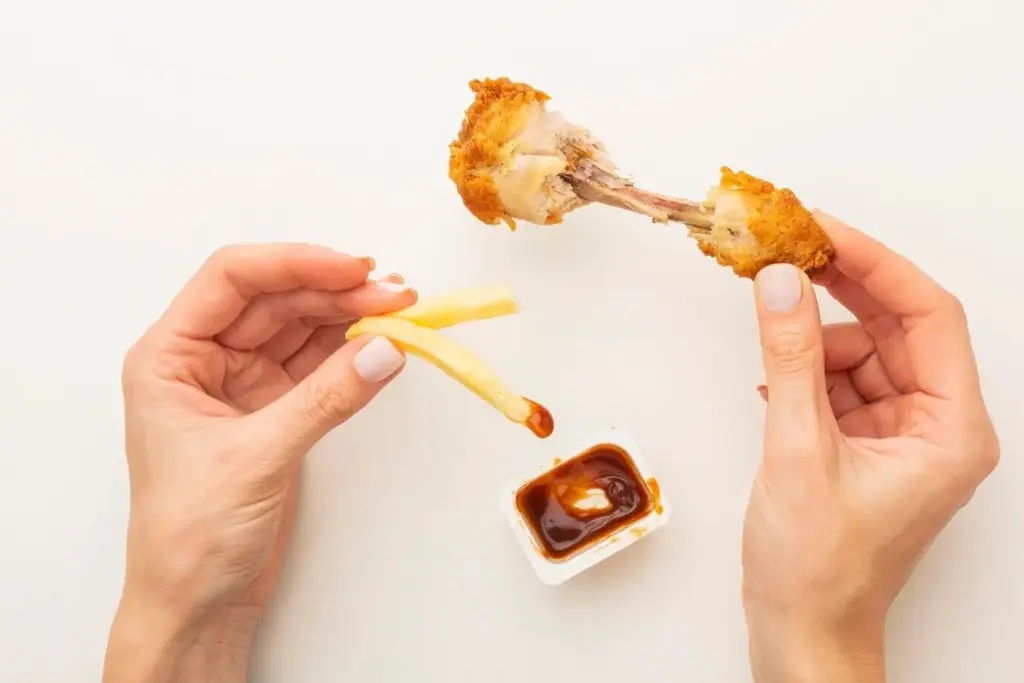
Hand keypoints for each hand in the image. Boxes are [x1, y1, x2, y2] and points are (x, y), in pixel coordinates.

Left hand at [103, 244, 416, 682]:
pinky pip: (318, 363)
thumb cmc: (190, 535)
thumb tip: (385, 349)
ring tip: (400, 311)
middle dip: (335, 291)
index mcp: (170, 356)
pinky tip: (382, 342)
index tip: (352, 269)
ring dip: (349, 315)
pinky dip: (351, 351)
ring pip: (300, 327)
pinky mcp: (276, 409)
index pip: (232, 279)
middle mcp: (205, 359)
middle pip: (276, 299)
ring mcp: (243, 383)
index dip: (294, 263)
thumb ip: (325, 399)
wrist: (198, 603)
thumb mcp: (257, 457)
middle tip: (395, 295)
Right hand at [743, 214, 998, 682]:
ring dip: (812, 337)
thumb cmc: (817, 566)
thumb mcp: (798, 449)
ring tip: (769, 331)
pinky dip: (803, 372)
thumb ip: (790, 357)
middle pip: (895, 325)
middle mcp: (936, 425)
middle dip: (840, 287)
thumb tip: (780, 281)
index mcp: (949, 428)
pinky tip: (772, 383)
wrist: (802, 628)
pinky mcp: (866, 443)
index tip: (820, 229)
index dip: (874, 262)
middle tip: (785, 247)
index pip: (927, 314)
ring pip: (862, 350)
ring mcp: (901, 434)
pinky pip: (839, 381)